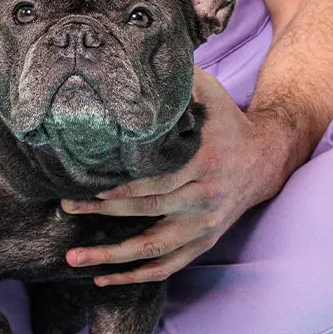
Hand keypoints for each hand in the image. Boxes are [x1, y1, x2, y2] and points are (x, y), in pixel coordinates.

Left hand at [59, 68, 299, 284]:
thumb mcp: (210, 93)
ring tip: (74, 259)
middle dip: (103, 212)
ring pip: (154, 248)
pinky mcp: (203, 242)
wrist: (266, 159)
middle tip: (66, 206)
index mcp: (203, 162)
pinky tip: (103, 277)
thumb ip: (180, 79)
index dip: (121, 187)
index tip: (87, 186)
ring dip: (113, 258)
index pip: (156, 180)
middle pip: (148, 211)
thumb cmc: (227, 122)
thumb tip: (145, 56)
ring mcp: (204, 226)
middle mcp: (204, 199)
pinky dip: (136, 276)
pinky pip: (168, 266)